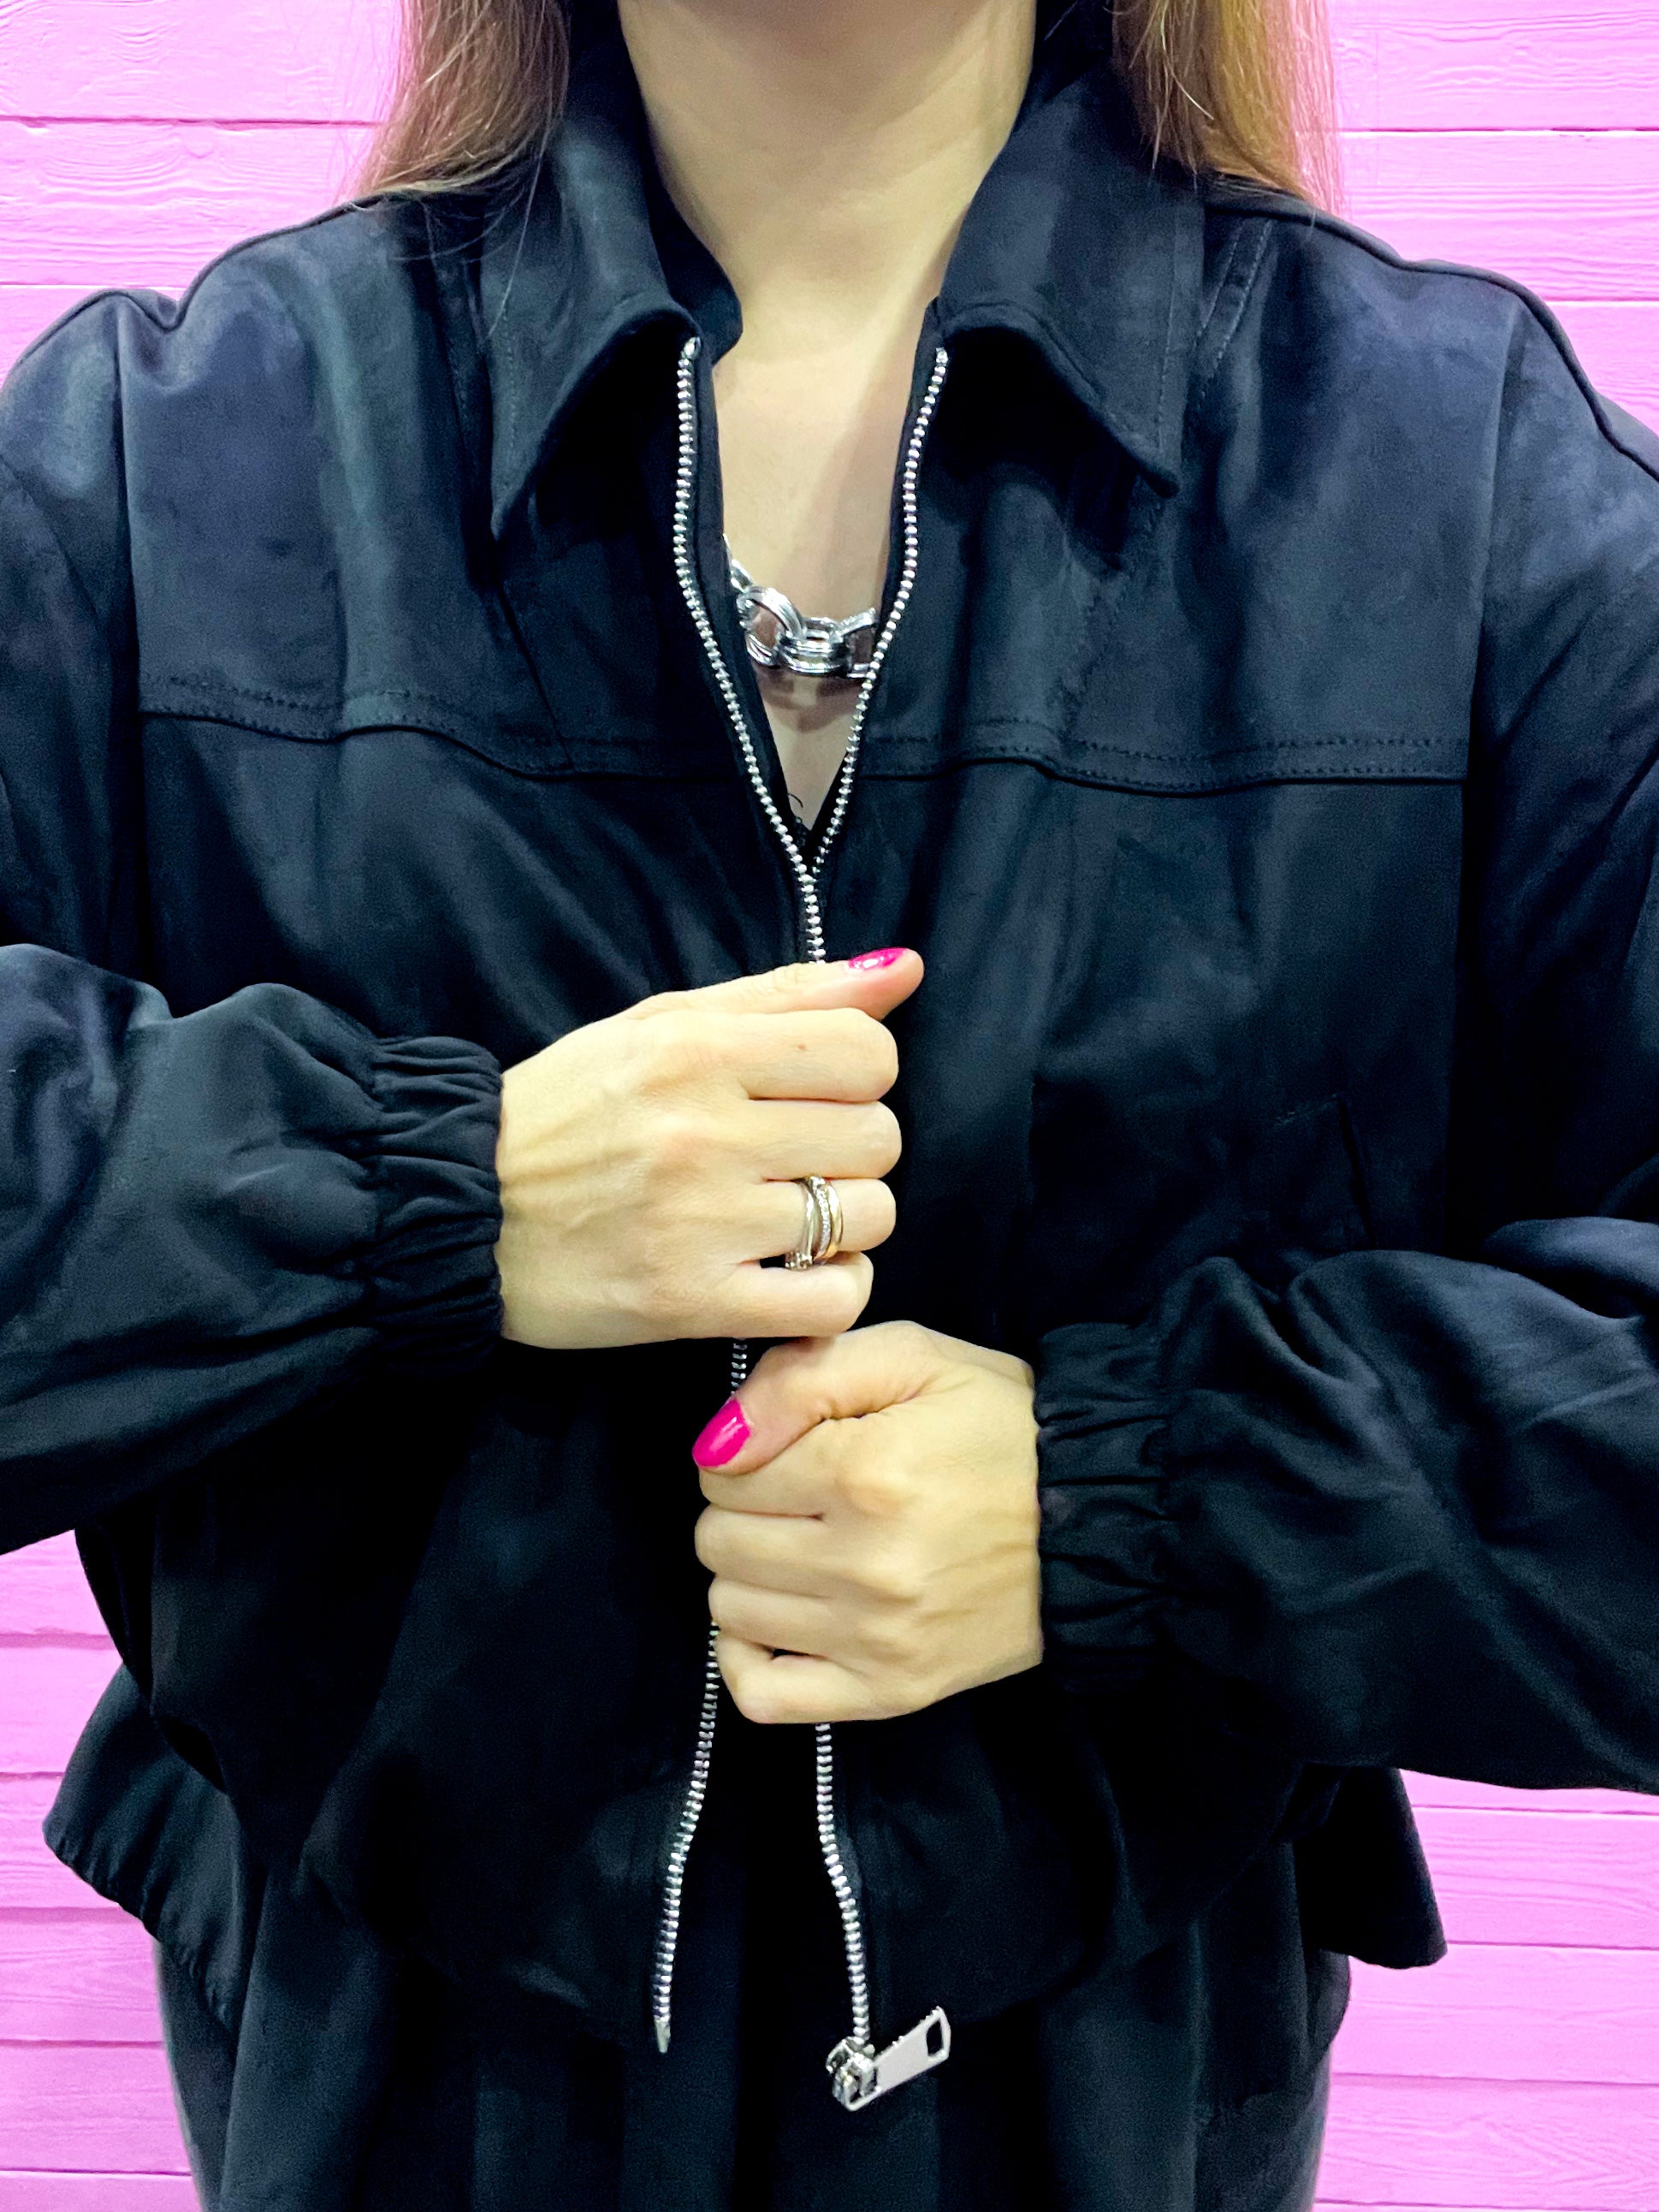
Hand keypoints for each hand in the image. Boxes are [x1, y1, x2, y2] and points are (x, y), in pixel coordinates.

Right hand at [494, 951, 920, 1349]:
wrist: (456, 1211)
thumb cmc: (564, 1111)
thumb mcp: (659, 1025)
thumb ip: (784, 994)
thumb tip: (902, 967)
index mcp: (694, 1051)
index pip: (866, 1050)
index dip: (859, 1074)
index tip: (814, 1095)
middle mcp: (702, 1132)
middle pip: (878, 1136)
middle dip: (852, 1149)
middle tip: (796, 1160)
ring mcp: (700, 1223)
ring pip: (867, 1217)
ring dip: (846, 1223)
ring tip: (789, 1219)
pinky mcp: (691, 1303)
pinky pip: (832, 1301)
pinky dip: (832, 1291)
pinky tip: (793, 1276)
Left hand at [693, 1321, 1042, 1723]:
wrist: (1106, 1519)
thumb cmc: (1003, 1428)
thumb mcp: (912, 1356)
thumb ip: (802, 1377)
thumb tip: (718, 1442)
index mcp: (865, 1470)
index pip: (724, 1470)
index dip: (745, 1450)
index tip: (790, 1447)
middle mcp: (865, 1562)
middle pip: (718, 1540)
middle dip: (742, 1508)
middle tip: (796, 1496)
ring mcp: (877, 1638)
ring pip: (731, 1608)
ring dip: (750, 1573)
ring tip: (803, 1548)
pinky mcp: (891, 1691)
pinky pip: (763, 1695)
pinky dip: (747, 1657)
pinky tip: (778, 1620)